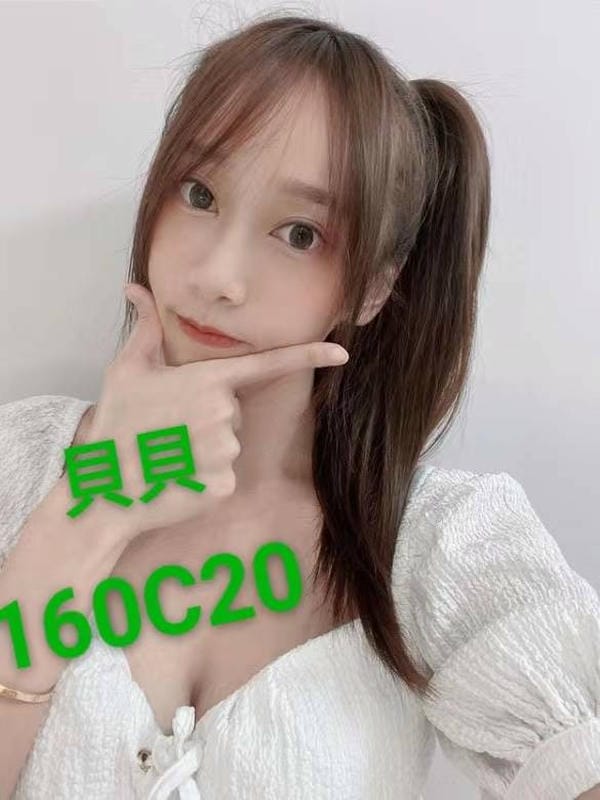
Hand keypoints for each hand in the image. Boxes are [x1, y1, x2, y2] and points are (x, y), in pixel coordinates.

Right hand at [81, 283, 348, 541]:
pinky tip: (176, 476)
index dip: (308, 356)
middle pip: (234, 410)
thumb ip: (143, 327)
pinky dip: (203, 477)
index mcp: (208, 381)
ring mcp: (227, 452)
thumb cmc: (117, 425)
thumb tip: (135, 288)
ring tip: (169, 452)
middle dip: (209, 417)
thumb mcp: (125, 371)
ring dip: (205, 449)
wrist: (105, 488)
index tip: (342, 352)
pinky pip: (224, 475)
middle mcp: (224, 414)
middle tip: (169, 428)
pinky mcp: (225, 485)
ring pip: (230, 444)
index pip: (267, 364)